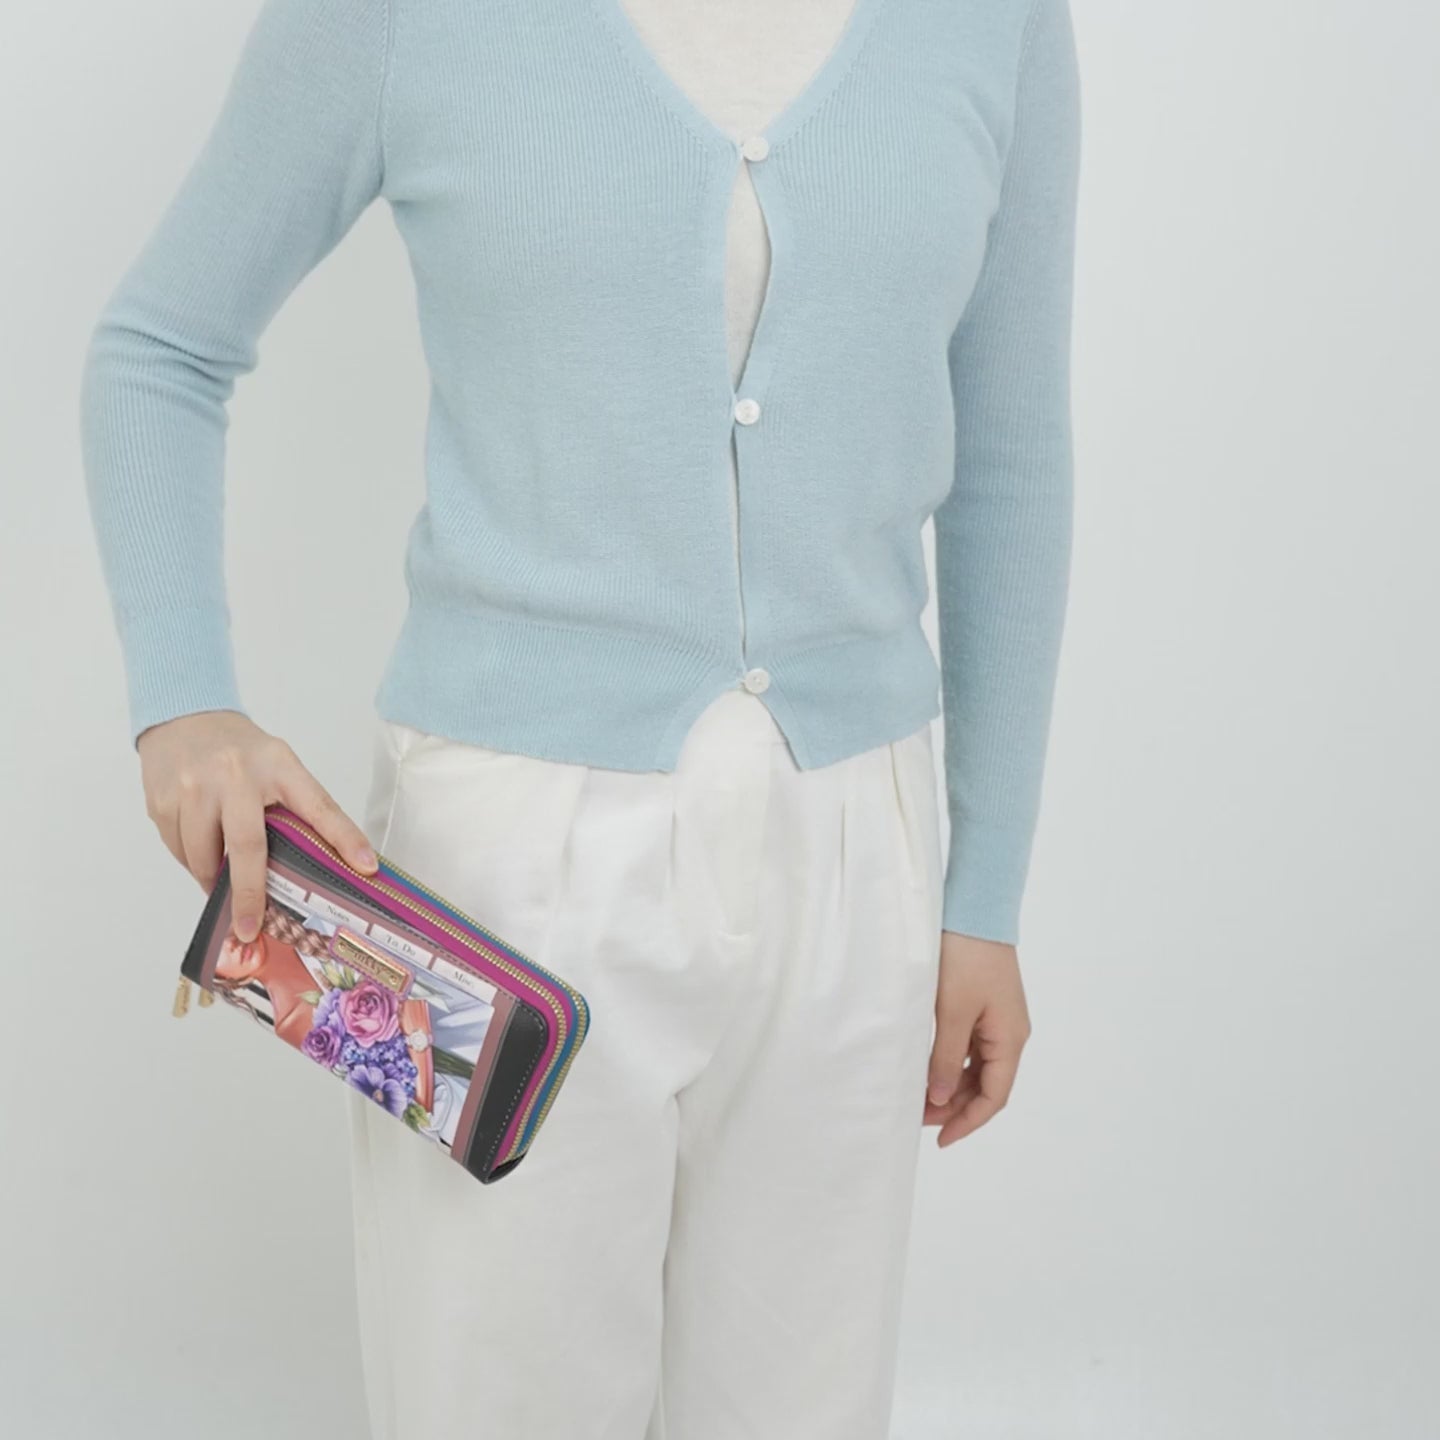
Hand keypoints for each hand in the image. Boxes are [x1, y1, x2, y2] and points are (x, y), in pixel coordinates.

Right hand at [137, 709, 377, 943]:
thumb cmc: (239, 751)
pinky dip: (190, 860)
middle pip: (247, 846)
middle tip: (250, 928)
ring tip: (220, 885)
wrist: (183, 716)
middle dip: (250, 894)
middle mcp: (235, 775)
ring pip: (202, 856)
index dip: (343, 837)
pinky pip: (177, 849)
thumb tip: (323, 863)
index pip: (318, 804)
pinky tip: (198, 848)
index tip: (366, 867)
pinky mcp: (162, 801)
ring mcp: (194, 787)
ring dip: (212, 879)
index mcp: (278, 765)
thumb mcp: (277, 764)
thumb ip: (295, 806)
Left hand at [924, 930, 1031, 1145]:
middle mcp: (1010, 1033)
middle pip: (986, 1085)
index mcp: (1010, 1038)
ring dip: (951, 1085)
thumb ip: (944, 1058)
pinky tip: (928, 1067)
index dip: (968, 1122)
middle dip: (955, 1106)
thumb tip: (939, 1098)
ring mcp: (999, 1020)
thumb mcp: (951, 1011)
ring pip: (977, 1068)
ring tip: (919, 1096)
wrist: (975, 910)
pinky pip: (971, 1047)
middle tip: (917, 1117)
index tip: (940, 1138)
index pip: (994, 1096)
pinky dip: (951, 1062)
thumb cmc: (965, 958)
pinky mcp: (986, 1007)